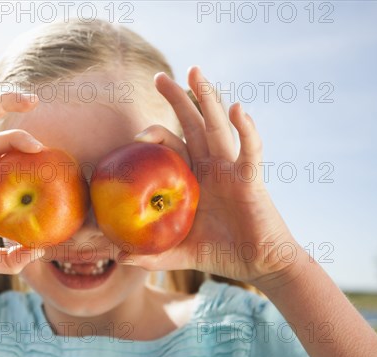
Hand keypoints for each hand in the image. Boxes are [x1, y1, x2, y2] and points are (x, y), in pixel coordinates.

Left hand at [124, 67, 303, 287]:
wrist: (258, 264)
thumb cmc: (220, 253)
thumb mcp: (179, 253)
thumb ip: (151, 253)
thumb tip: (118, 257)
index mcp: (192, 178)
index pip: (172, 146)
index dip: (155, 135)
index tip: (135, 137)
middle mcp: (211, 167)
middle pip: (193, 125)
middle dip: (178, 99)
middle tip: (159, 76)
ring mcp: (231, 169)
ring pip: (218, 127)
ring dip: (208, 98)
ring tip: (194, 71)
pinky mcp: (251, 180)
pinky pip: (250, 151)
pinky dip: (246, 131)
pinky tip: (237, 111)